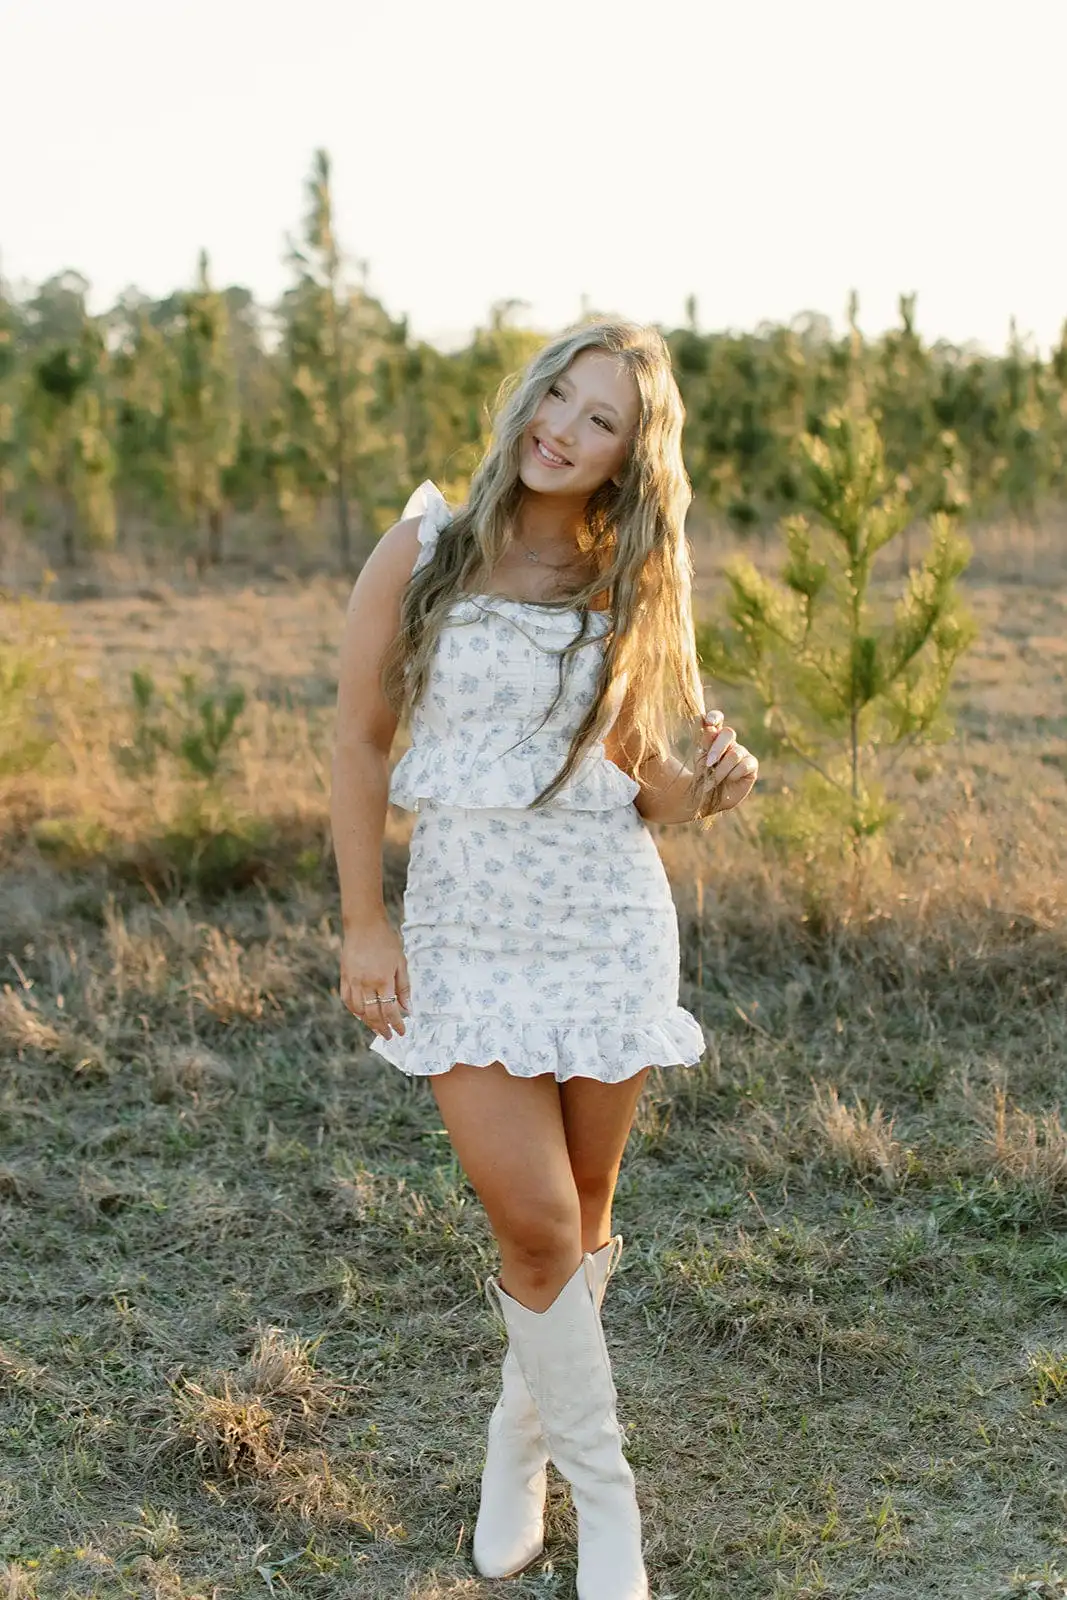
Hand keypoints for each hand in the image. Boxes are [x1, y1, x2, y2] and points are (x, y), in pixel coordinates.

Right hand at [339, 920, 410, 1040]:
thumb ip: (404, 987)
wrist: (364, 925)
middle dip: (382, 1028)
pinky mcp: (344, 977)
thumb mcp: (401, 962)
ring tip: (377, 1028)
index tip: (402, 1031)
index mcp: (383, 980)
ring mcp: (353, 981)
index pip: (390, 1010)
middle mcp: (366, 983)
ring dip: (368, 1023)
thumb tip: (408, 1009)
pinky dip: (354, 1011)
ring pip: (359, 1011)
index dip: (396, 1024)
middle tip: (389, 1036)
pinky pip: (347, 1000)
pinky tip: (361, 1015)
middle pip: (373, 1015)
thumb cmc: (386, 942)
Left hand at [691, 708, 758, 817]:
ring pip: (734, 754)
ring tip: (713, 780)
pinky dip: (733, 774)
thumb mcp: (700, 759)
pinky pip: (744, 765)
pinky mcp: (751, 765)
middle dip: (717, 749)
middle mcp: (730, 742)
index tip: (708, 722)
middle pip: (729, 733)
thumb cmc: (703, 776)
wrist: (709, 797)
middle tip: (708, 764)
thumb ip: (704, 742)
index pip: (717, 719)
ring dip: (722, 769)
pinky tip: (729, 780)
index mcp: (714, 736)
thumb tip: (705, 723)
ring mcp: (742, 752)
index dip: (714, 717)